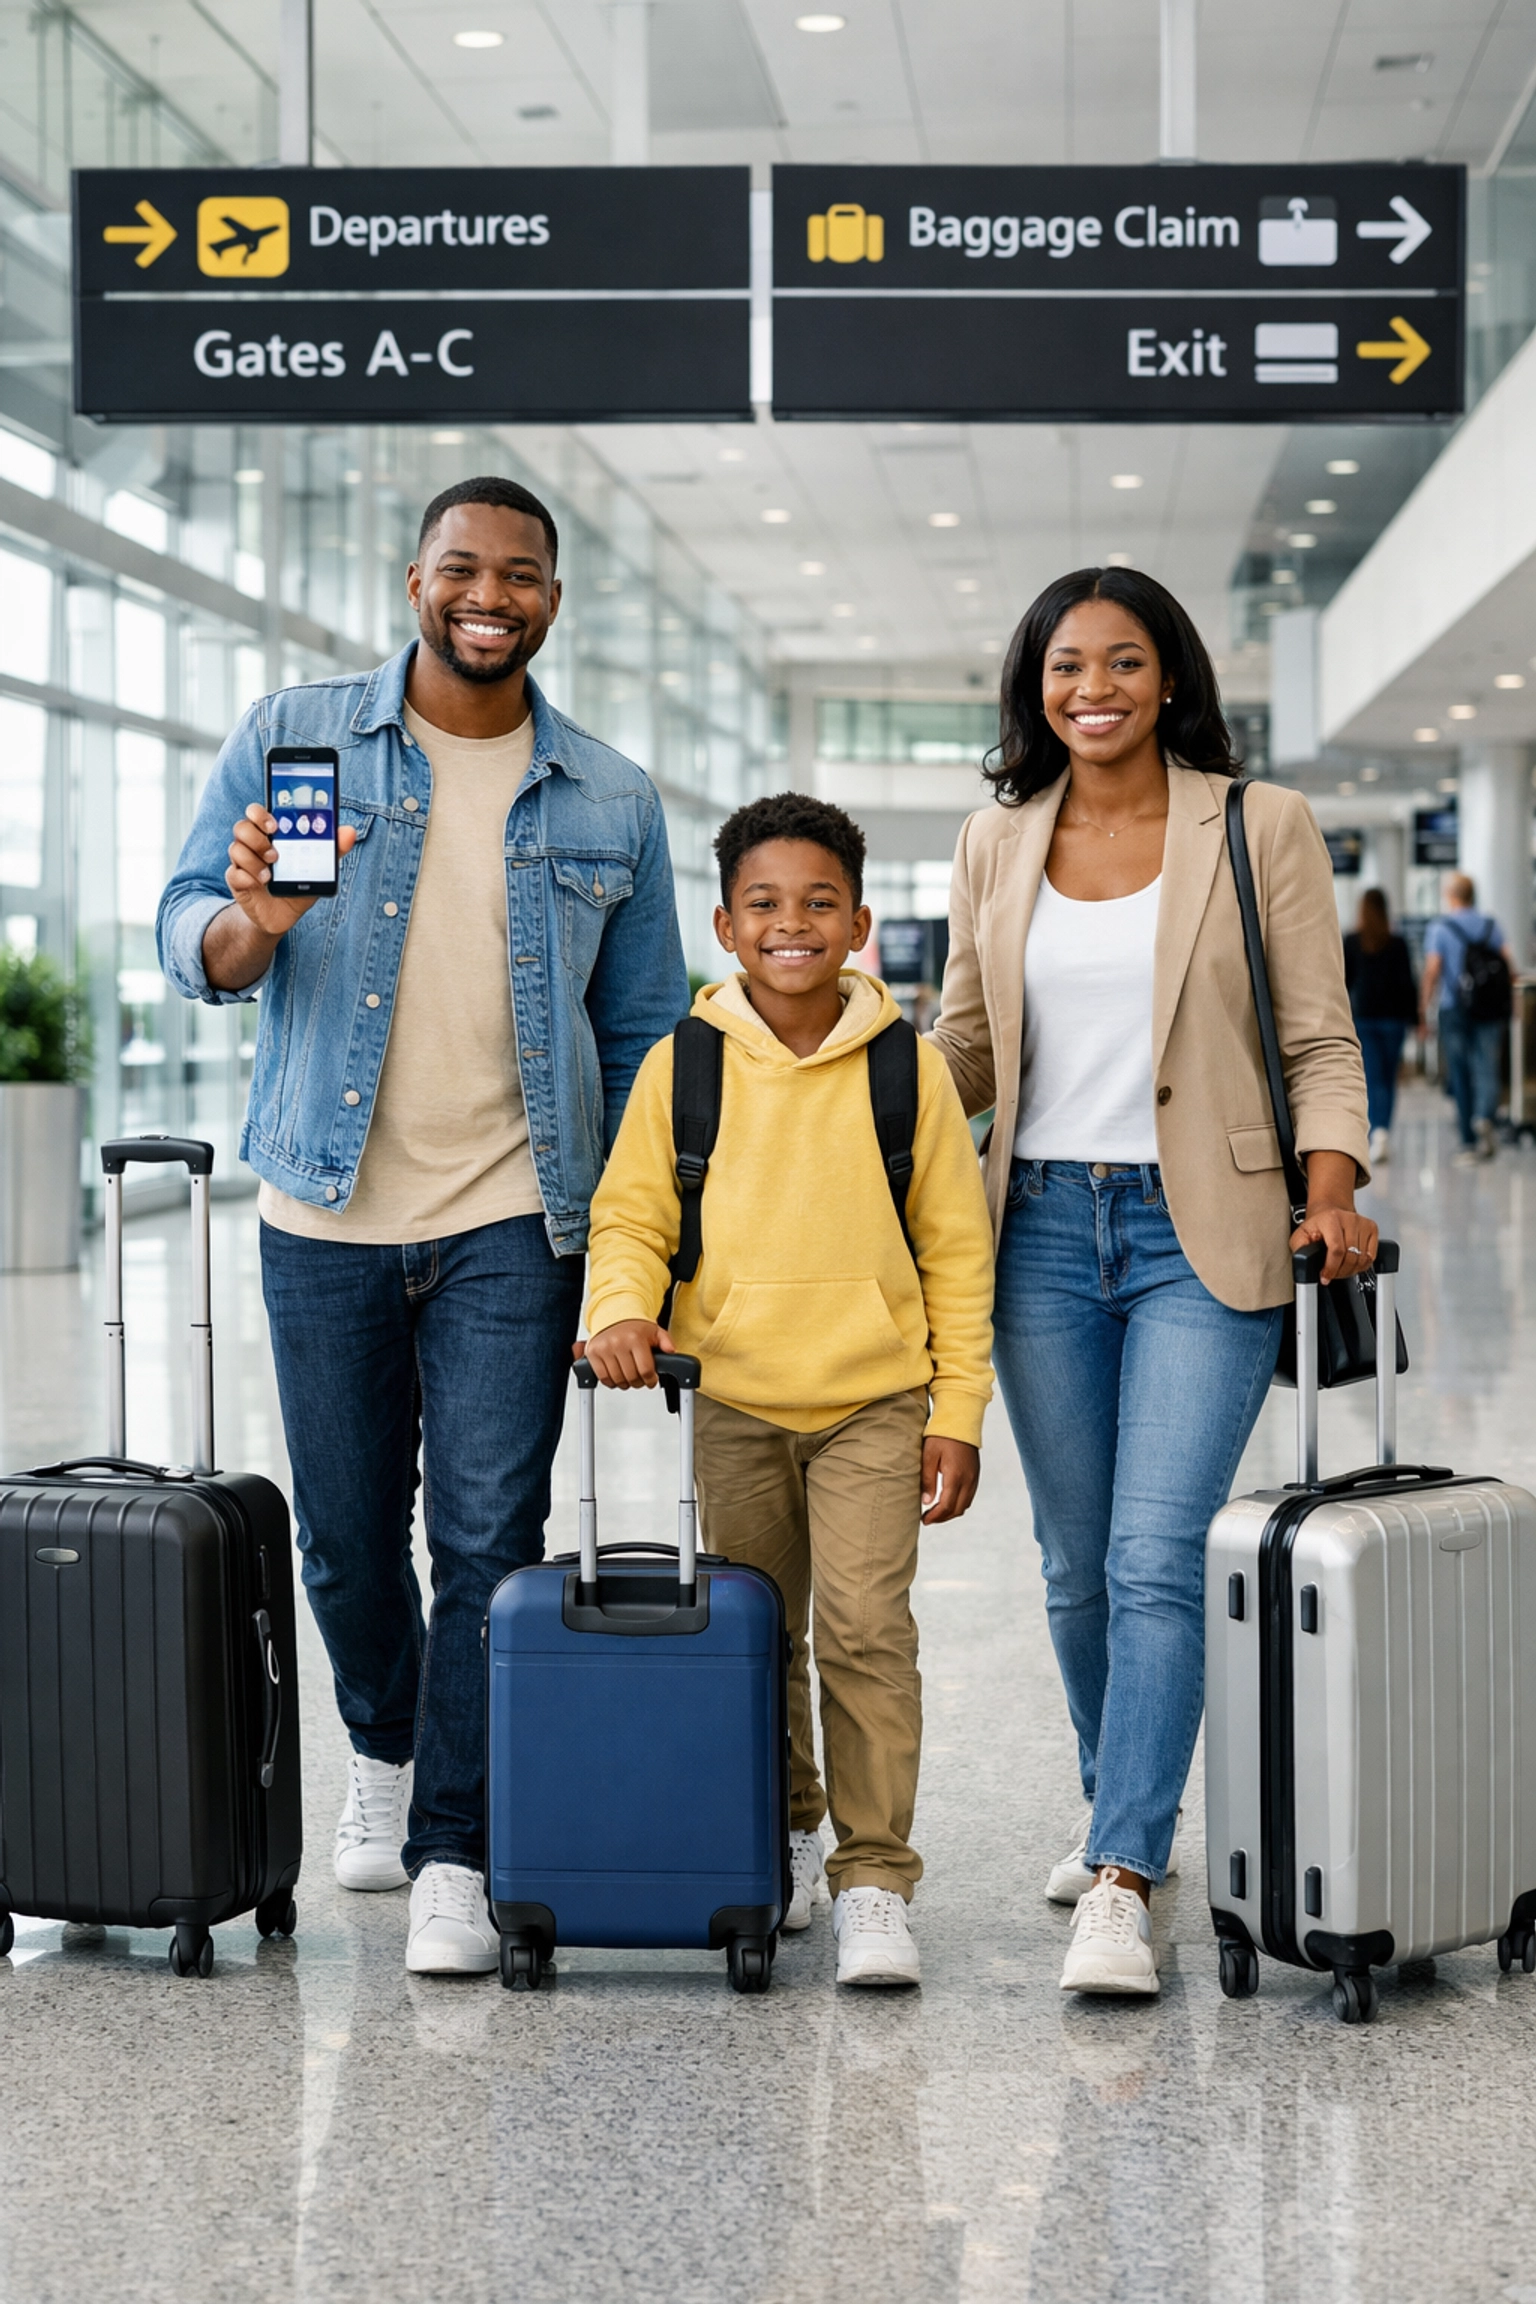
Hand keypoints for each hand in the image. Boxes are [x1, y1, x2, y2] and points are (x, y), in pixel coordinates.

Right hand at [226, 803, 356, 938]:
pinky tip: (260, 884)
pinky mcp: (237, 881)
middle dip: (257, 838)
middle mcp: (253, 845)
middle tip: (275, 854)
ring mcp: (243, 862)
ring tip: (270, 875)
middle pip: (241, 827)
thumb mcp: (317, 869)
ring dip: (254, 861)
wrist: (283, 917)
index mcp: (271, 835)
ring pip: (235, 849)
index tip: (274, 823)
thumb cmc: (298, 886)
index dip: (259, 813)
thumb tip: (349, 832)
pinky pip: (234, 873)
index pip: (256, 812)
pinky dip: (247, 877)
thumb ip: (332, 850)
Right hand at [577, 1320, 674, 1387]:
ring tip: (629, 1377)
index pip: (645, 1370)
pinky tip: (617, 1376)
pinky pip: (603, 1377)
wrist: (613, 1317)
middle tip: (641, 1379)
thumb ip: (666, 1341)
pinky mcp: (592, 1353)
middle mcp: (618, 1342)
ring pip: (617, 1380)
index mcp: (635, 1338)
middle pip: (631, 1377)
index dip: (650, 1380)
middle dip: (639, 1382)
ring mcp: (604, 1348)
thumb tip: (671, 1350)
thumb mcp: (654, 1331)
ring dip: (625, 1383)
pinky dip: (611, 1382)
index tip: (651, 1380)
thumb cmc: (634, 1327)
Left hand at [921, 1436, 979, 1523]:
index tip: (924, 1520)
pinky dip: (958, 1503)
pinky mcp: (975, 1474)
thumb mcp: (929, 1456)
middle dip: (942, 1518)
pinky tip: (947, 1500)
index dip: (935, 1517)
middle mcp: (968, 1480)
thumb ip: (928, 1480)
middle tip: (928, 1519)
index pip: (946, 1506)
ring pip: (965, 1504)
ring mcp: (974, 1477)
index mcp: (956, 1476)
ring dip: (951, 1512)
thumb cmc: (942, 1435)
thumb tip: (926, 1501)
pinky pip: (969, 1496)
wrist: (961, 1420)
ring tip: (936, 1512)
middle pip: (957, 1509)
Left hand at [1289, 1204, 1378, 1285]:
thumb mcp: (1301, 1234)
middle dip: (1340, 1272)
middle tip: (1332, 1274)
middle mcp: (1349, 1219)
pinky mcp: (1372, 1228)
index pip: (1336, 1249)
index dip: (1331, 1268)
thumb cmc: (1317, 1224)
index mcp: (1331, 1219)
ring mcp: (1363, 1223)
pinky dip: (1362, 1266)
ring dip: (1351, 1270)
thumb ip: (1301, 1248)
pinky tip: (1352, 1264)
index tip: (1325, 1277)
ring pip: (1362, 1258)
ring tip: (1340, 1270)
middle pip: (1351, 1256)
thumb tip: (1306, 1261)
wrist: (1330, 1211)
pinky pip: (1371, 1256)